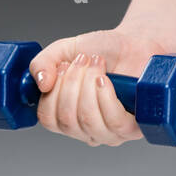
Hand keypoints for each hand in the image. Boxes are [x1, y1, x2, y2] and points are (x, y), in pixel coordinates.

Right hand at [29, 27, 172, 146]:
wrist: (135, 42)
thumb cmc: (103, 49)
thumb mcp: (64, 49)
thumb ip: (43, 62)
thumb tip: (40, 83)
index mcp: (67, 116)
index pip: (48, 119)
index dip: (52, 92)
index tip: (64, 66)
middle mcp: (86, 129)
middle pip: (67, 119)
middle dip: (73, 82)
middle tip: (84, 60)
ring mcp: (109, 132)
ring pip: (88, 120)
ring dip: (89, 85)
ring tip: (98, 64)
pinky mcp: (132, 128)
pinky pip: (113, 122)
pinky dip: (106, 96)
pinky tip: (105, 80)